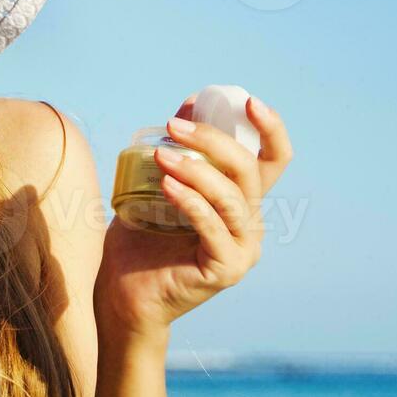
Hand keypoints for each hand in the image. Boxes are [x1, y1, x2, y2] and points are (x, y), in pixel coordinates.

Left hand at [94, 91, 293, 338]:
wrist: (123, 294)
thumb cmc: (141, 238)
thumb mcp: (161, 182)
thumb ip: (180, 148)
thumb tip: (190, 103)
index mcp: (242, 202)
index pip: (273, 160)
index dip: (270, 128)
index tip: (248, 101)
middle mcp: (250, 224)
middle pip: (249, 170)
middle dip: (213, 140)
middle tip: (173, 126)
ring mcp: (243, 250)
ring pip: (231, 197)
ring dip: (196, 169)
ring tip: (161, 155)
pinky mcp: (226, 269)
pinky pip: (212, 226)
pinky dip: (190, 200)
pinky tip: (166, 186)